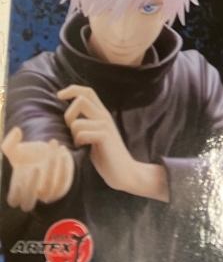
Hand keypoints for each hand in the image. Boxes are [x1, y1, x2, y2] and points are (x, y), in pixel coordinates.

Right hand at [2, 127, 74, 210]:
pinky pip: (64, 182)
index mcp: (18, 189)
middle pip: (28, 204)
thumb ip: (10, 143)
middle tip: (35, 168)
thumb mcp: (15, 150)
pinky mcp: (61, 187)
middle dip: (31, 188)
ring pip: (48, 191)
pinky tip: (62, 149)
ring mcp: (47, 193)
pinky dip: (64, 167)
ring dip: (50, 171)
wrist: (47, 154)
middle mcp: (32, 194)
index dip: (15, 193)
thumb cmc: (26, 155)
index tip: (19, 177)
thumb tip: (16, 131)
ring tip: (51, 151)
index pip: (14, 201)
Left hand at [58, 86, 168, 202]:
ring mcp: (105, 125)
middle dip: (68, 114)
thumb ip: (86, 124)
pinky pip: (81, 133)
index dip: (72, 89)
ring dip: (73, 134)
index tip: (59, 95)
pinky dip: (78, 141)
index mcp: (101, 113)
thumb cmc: (106, 156)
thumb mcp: (94, 135)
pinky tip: (83, 148)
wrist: (124, 172)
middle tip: (70, 130)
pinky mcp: (104, 137)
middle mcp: (104, 116)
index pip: (87, 91)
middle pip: (82, 99)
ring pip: (77, 121)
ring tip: (79, 144)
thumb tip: (69, 118)